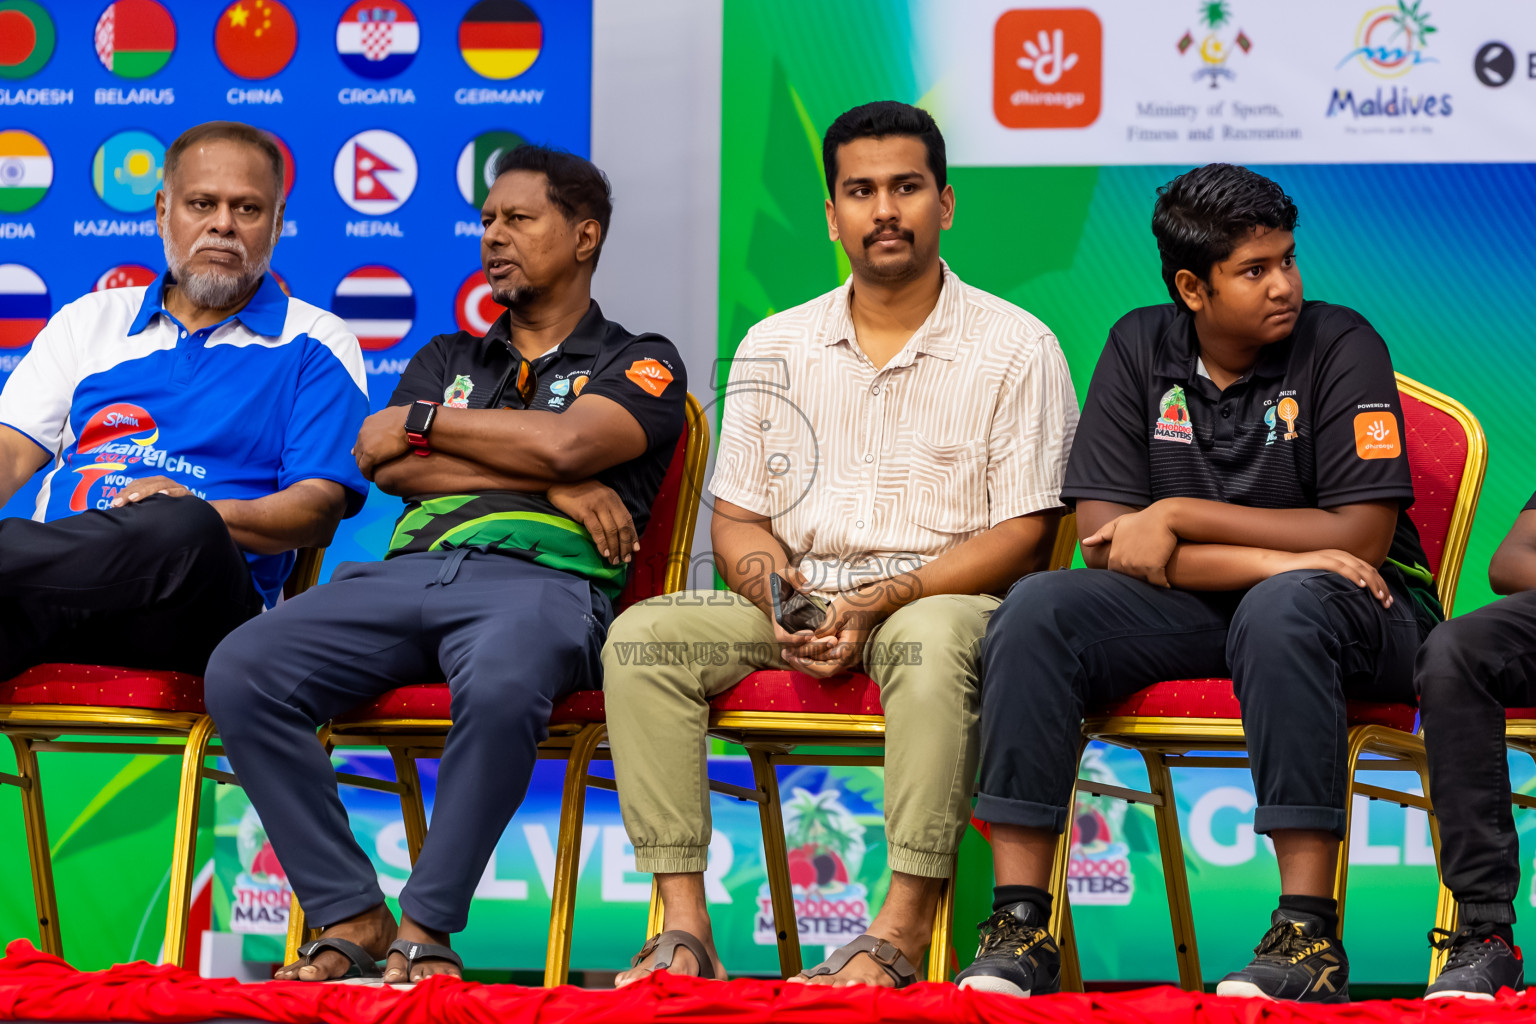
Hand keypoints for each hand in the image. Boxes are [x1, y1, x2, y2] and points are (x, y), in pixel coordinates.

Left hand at [109, 475, 194, 506]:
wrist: (193, 514)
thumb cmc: (167, 511)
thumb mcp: (150, 507)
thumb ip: (136, 506)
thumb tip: (114, 508)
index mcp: (152, 484)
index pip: (135, 485)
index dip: (124, 493)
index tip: (113, 504)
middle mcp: (162, 482)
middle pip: (144, 484)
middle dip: (130, 493)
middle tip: (119, 503)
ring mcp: (175, 487)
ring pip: (159, 485)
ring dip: (146, 491)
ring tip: (134, 498)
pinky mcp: (186, 494)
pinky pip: (179, 491)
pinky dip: (171, 492)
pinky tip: (163, 494)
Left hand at [353, 405, 411, 479]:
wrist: (409, 422)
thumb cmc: (407, 418)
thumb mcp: (393, 415)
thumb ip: (387, 419)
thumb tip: (392, 421)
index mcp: (369, 423)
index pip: (362, 437)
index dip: (365, 446)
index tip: (367, 452)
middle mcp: (363, 432)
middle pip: (358, 448)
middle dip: (362, 456)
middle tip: (367, 464)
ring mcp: (365, 444)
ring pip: (359, 459)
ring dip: (364, 466)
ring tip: (371, 472)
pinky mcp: (369, 455)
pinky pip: (364, 467)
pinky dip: (367, 473)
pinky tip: (372, 477)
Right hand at [549, 479, 637, 564]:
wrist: (560, 481)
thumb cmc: (578, 492)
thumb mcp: (599, 497)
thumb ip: (608, 509)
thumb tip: (617, 532)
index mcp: (614, 498)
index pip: (628, 519)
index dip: (633, 535)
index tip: (636, 549)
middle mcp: (608, 501)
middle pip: (622, 527)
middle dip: (625, 545)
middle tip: (625, 559)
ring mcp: (597, 505)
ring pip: (611, 530)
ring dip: (614, 548)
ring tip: (614, 560)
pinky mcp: (584, 510)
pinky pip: (596, 530)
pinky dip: (602, 543)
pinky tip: (604, 553)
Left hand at [784, 594, 878, 678]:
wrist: (874, 603)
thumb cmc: (856, 606)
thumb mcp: (836, 615)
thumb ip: (823, 631)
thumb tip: (808, 642)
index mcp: (847, 651)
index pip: (822, 667)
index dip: (804, 662)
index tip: (790, 654)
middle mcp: (849, 659)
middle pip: (822, 672)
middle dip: (802, 665)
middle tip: (785, 655)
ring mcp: (848, 656)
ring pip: (824, 668)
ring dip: (806, 663)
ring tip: (790, 654)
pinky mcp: (845, 651)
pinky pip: (828, 661)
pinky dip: (814, 659)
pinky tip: (802, 652)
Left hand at [1084, 506, 1177, 586]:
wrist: (1164, 517)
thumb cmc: (1142, 520)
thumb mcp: (1119, 524)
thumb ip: (1102, 534)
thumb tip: (1085, 542)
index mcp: (1113, 558)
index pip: (1118, 576)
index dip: (1129, 574)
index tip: (1139, 570)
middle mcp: (1123, 564)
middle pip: (1131, 581)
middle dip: (1140, 581)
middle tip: (1150, 578)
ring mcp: (1137, 567)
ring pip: (1144, 584)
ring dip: (1151, 584)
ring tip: (1159, 581)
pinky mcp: (1153, 569)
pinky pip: (1158, 584)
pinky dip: (1164, 584)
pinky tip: (1168, 583)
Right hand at [1267, 549, 1394, 608]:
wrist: (1277, 566)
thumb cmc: (1299, 576)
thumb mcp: (1324, 581)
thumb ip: (1338, 586)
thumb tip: (1353, 602)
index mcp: (1343, 560)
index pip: (1369, 571)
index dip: (1381, 585)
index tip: (1388, 601)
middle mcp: (1340, 556)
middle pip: (1368, 569)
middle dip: (1380, 586)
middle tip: (1387, 603)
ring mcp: (1330, 556)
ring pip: (1359, 568)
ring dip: (1371, 582)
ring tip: (1379, 596)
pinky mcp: (1320, 560)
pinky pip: (1341, 567)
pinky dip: (1353, 575)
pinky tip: (1361, 585)